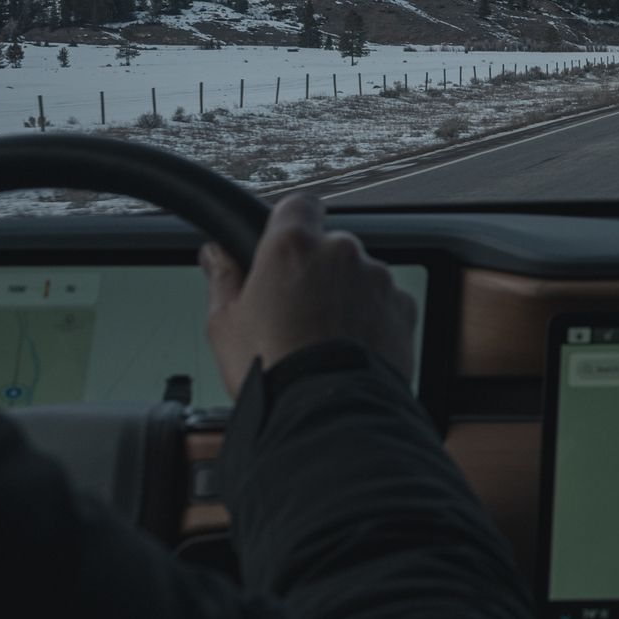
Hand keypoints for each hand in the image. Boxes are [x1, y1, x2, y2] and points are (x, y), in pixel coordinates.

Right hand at [198, 194, 416, 398]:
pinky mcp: (403, 308)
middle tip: (296, 312)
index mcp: (293, 246)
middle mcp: (341, 252)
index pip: (297, 205)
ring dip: (345, 297)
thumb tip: (215, 255)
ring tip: (324, 339)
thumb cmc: (273, 370)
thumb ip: (223, 278)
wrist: (327, 413)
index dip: (291, 222)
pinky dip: (372, 318)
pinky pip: (384, 303)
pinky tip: (350, 348)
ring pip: (359, 276)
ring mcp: (377, 279)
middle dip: (316, 272)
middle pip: (329, 247)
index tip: (285, 244)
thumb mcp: (225, 324)